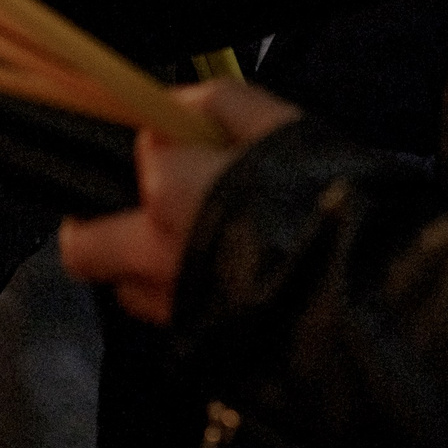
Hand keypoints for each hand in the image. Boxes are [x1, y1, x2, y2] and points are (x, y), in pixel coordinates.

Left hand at [58, 79, 301, 324]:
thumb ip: (220, 103)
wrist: (363, 298)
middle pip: (84, 246)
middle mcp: (152, 253)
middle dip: (94, 226)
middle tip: (128, 209)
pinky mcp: (193, 345)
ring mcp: (170, 308)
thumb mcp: (280, 126)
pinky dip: (179, 297)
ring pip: (124, 289)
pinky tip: (218, 281)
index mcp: (168, 190)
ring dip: (140, 268)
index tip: (187, 143)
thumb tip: (180, 102)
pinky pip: (166, 319)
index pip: (139, 151)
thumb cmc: (324, 205)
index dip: (164, 142)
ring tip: (184, 249)